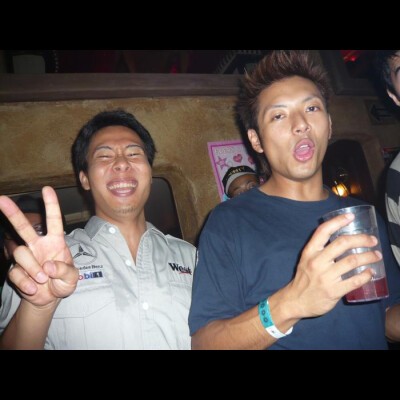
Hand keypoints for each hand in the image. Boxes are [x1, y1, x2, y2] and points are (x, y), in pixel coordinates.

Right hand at [0, 186, 77, 307]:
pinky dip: (26, 283)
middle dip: (12, 213)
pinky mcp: (16, 270)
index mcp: (55, 241)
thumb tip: (49, 265)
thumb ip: (65, 271)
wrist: (50, 298)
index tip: (46, 189)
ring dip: (32, 268)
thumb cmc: (63, 282)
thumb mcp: (72, 278)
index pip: (54, 220)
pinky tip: (33, 288)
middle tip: (1, 199)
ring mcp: (26, 257)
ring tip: (42, 279)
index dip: (51, 205)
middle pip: (23, 226)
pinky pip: (16, 273)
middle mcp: (38, 245)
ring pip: (21, 253)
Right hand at [287, 212, 378, 317]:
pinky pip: (354, 281)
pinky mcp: (333, 291)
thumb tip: (342, 240)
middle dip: (361, 239)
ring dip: (368, 256)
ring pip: (352, 261)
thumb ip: (320, 250)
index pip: (323, 231)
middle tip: (372, 240)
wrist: (295, 301)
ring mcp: (325, 277)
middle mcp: (317, 262)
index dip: (338, 221)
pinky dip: (366, 275)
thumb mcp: (306, 259)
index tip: (350, 216)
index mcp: (309, 252)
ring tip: (376, 255)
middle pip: (342, 244)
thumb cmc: (304, 278)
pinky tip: (370, 272)